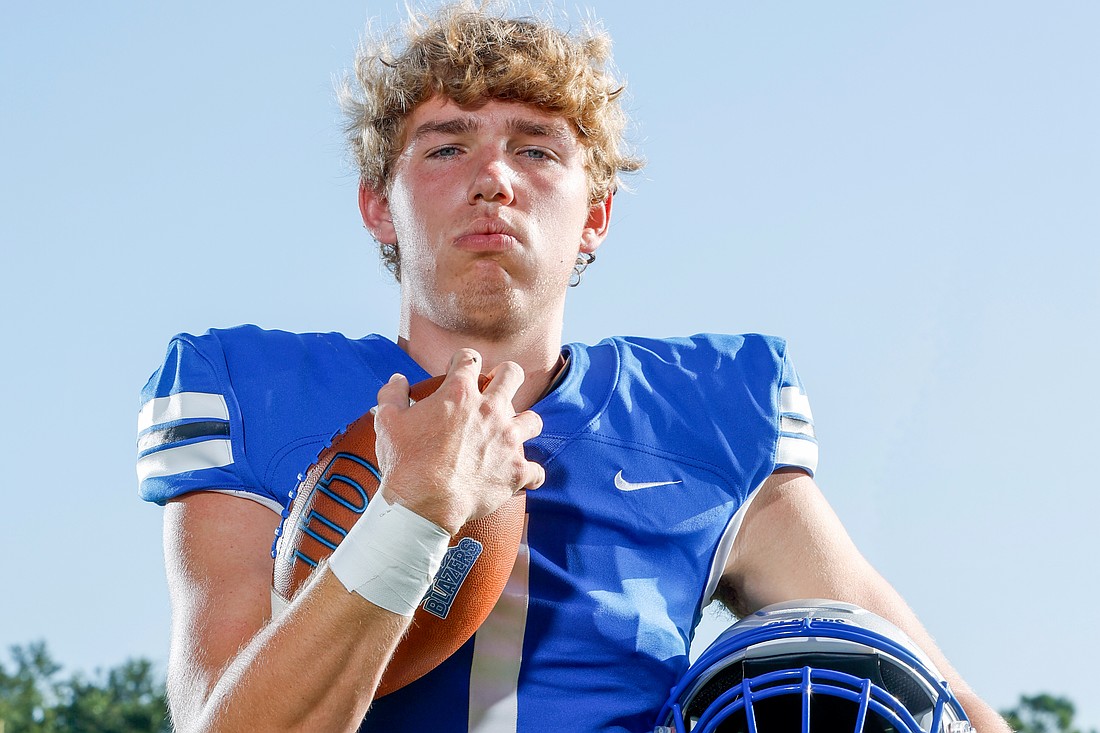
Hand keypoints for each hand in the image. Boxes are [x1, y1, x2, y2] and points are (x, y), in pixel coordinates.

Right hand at [372, 349, 544, 533]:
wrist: (423, 505)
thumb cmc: (405, 463)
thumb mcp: (387, 421)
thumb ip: (392, 394)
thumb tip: (398, 379)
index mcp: (459, 394)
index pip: (469, 358)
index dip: (464, 360)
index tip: (459, 369)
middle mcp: (489, 410)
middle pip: (513, 375)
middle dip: (506, 376)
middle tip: (497, 387)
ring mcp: (508, 440)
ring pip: (533, 419)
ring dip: (523, 424)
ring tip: (512, 433)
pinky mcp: (517, 471)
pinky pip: (537, 470)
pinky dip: (529, 474)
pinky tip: (521, 476)